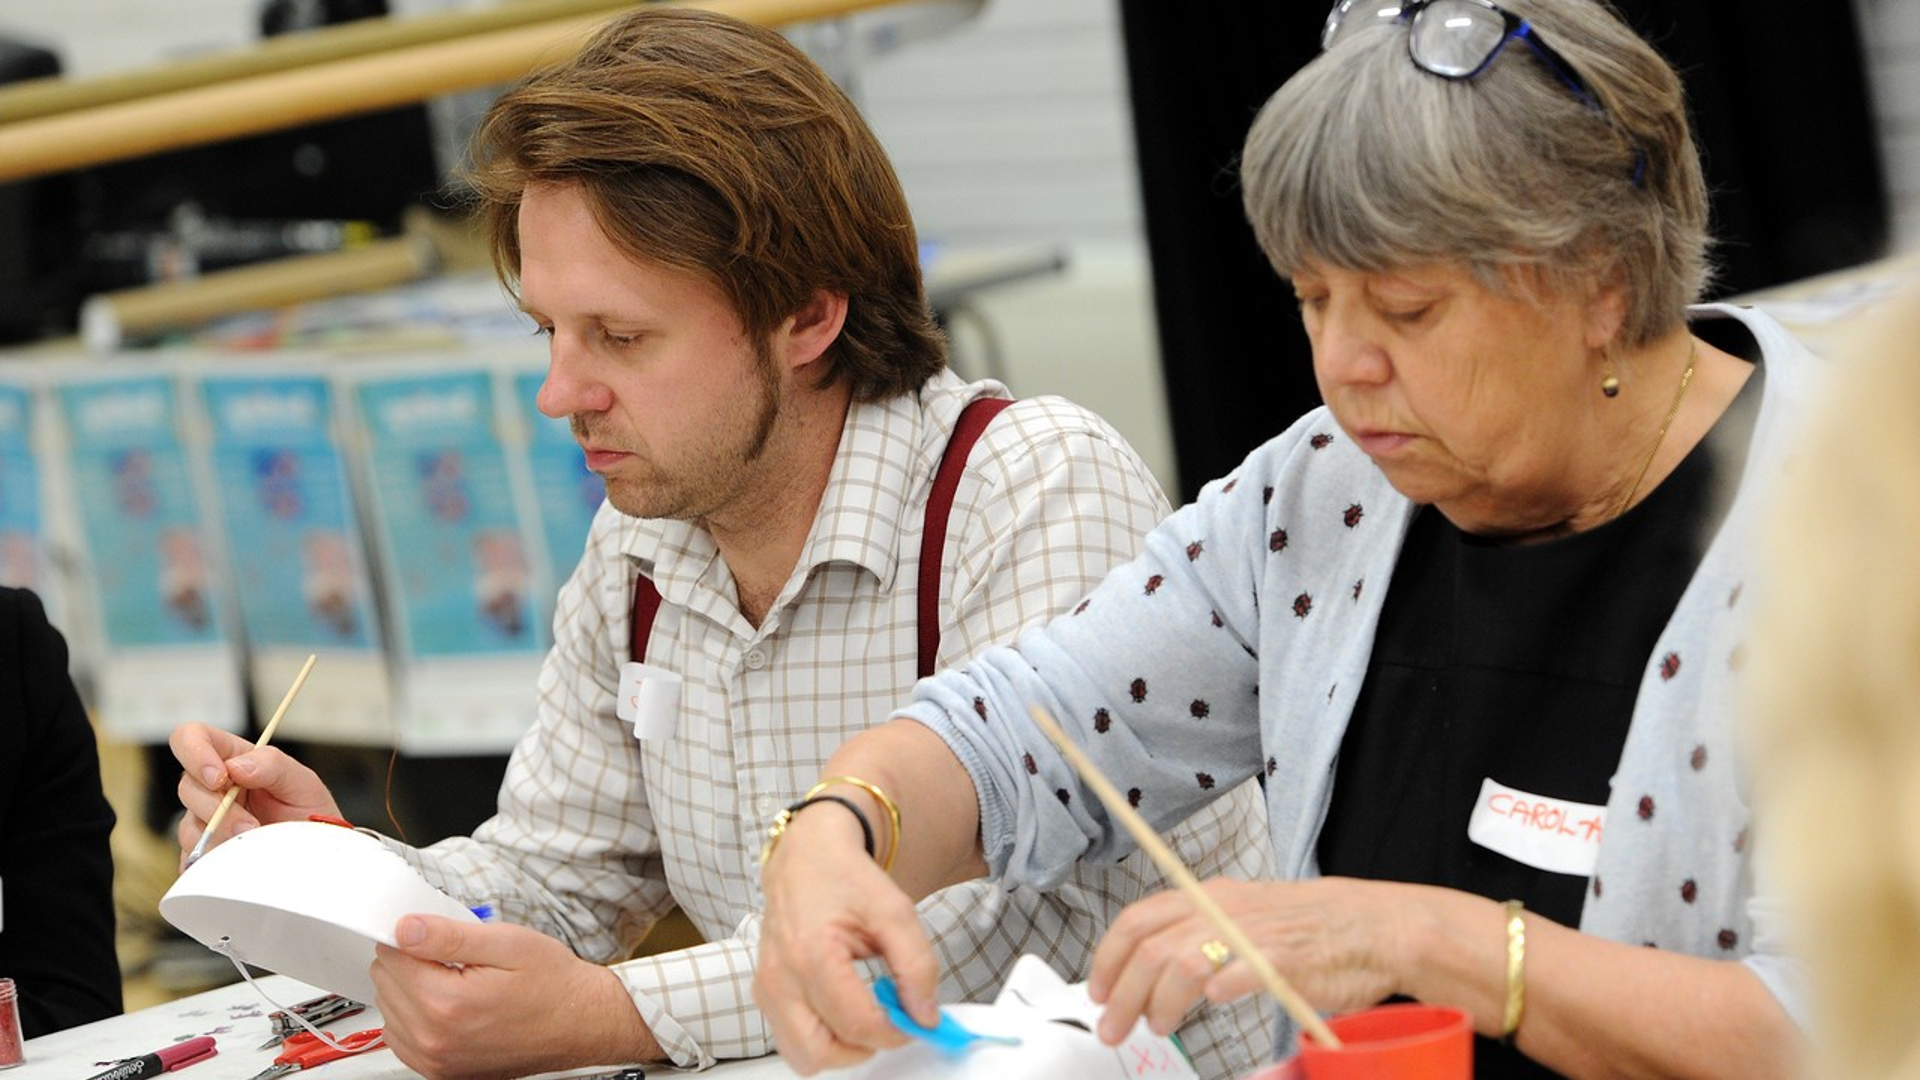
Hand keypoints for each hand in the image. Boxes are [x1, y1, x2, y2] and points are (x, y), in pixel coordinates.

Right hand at [170, 721, 341, 865]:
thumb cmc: (308, 812)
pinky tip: (241, 856)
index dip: (195, 752)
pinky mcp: (203, 850)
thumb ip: (273, 765)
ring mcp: (205, 819)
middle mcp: (213, 786)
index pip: (192, 737)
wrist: (314, 851)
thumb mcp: (303, 782)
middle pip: (187, 786)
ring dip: (221, 836)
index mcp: (233, 757)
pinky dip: (217, 857)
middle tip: (250, 825)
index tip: (220, 777)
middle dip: (217, 808)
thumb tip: (235, 767)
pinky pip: (193, 855)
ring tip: (255, 841)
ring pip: (188, 825)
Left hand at [371, 916, 657, 1079]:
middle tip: (456, 956)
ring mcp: (435, 1060)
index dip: (414, 934)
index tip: (438, 932)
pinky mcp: (439, 1071)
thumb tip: (404, 929)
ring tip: (456, 980)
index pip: (390, 954)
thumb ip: (449, 936)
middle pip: (384, 981)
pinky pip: (400, 1037)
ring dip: (410, 988)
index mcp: (447, 1003)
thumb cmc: (553, 985)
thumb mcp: (508, 943)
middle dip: (411, 960)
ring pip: (388, 1008)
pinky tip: (447, 1003)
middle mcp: (435, 1038)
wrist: (582, 1023)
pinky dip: (414, 1016)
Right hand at [753, 805, 935, 1074]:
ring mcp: (766, 987)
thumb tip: (925, 1016)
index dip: (895, 1032)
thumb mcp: (896, 911)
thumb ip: (917, 965)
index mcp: (810, 953)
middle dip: (863, 1048)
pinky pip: (791, 1039)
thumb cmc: (845, 878)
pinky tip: (843, 1006)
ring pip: (802, 1055)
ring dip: (840, 1048)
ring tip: (865, 1012)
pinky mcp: (763, 993)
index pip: (856, 1023)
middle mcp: (779, 976)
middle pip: (820, 1052)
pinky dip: (821, 1036)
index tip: (915, 1020)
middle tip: (889, 1022)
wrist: (807, 856)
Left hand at [1087, 877, 1424, 1043]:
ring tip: (1159, 1027)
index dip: (1108, 957)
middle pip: (1150, 948)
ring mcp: (1252, 933)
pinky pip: (1239, 971)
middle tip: (1113, 1027)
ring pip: (1181, 963)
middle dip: (1123, 994)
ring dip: (1160, 1002)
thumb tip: (1150, 971)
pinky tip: (1212, 1004)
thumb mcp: (1242, 917)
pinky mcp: (1284, 959)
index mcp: (1208, 896)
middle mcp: (1223, 909)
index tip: (1097, 991)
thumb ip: (1199, 936)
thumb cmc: (1308, 928)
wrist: (1374, 925)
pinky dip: (1219, 987)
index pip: (1138, 919)